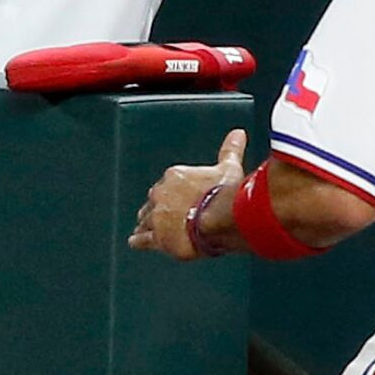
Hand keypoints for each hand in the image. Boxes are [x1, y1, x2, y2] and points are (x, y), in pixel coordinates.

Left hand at [130, 128, 247, 258]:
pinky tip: (135, 241)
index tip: (182, 198)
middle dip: (159, 206)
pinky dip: (138, 240)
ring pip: (146, 219)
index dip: (175, 192)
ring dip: (147, 222)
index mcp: (175, 176)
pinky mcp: (157, 237)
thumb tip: (238, 133)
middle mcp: (161, 194)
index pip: (169, 183)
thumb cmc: (225, 193)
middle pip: (155, 200)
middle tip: (168, 214)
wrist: (221, 218)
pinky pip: (142, 239)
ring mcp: (157, 216)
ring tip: (148, 228)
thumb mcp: (229, 168)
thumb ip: (230, 150)